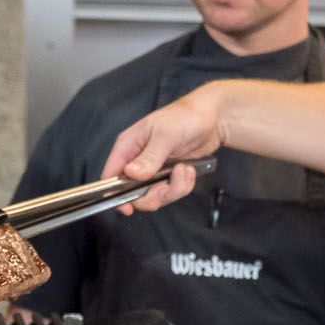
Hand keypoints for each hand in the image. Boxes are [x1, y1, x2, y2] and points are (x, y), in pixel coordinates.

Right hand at [105, 85, 229, 213]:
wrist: (213, 119)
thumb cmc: (186, 117)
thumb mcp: (166, 135)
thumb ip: (149, 157)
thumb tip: (132, 174)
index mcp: (128, 146)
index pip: (111, 176)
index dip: (115, 194)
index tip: (128, 207)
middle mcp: (137, 160)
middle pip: (132, 193)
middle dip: (152, 195)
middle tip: (166, 186)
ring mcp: (154, 170)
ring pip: (155, 196)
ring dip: (173, 189)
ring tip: (183, 169)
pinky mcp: (169, 176)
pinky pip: (171, 193)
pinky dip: (183, 185)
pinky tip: (188, 170)